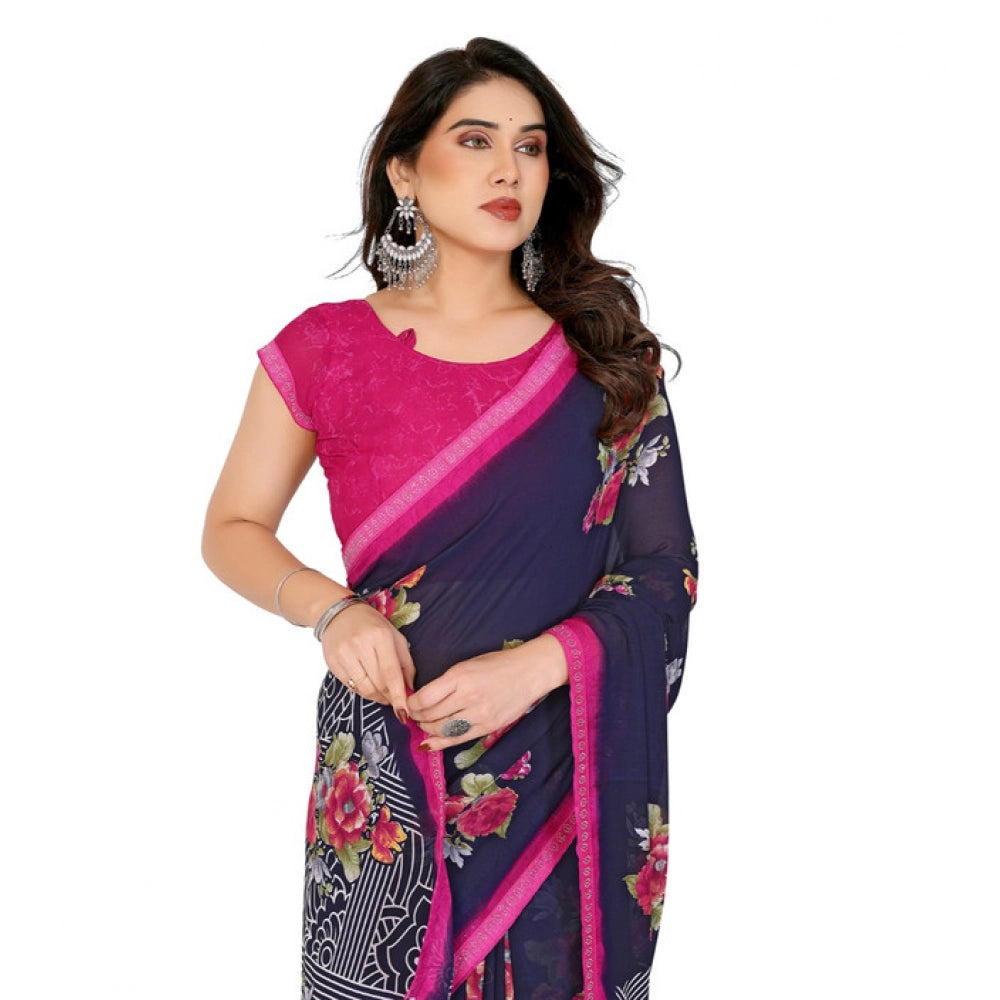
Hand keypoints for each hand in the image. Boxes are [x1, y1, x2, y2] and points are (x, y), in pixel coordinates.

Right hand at [321, 602, 415, 722]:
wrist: (339, 613)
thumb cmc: (372, 625)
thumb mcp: (395, 636)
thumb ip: (406, 662)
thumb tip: (410, 689)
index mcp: (380, 636)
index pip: (391, 673)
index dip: (398, 695)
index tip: (404, 713)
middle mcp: (361, 645)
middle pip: (378, 683)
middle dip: (390, 697)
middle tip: (396, 700)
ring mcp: (344, 654)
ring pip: (364, 688)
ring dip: (377, 697)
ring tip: (384, 695)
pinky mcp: (332, 662)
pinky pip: (350, 686)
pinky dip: (363, 691)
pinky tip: (369, 686)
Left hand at [407, 634, 567, 751]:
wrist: (530, 672)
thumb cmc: (497, 664)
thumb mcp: (467, 665)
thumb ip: (446, 683)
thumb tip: (422, 698)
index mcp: (460, 676)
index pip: (424, 698)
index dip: (411, 704)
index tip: (408, 703)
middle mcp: (468, 696)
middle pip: (430, 715)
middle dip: (417, 717)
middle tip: (413, 715)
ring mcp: (479, 714)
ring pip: (442, 729)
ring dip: (427, 729)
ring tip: (423, 725)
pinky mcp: (487, 727)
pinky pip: (458, 739)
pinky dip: (440, 743)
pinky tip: (429, 743)